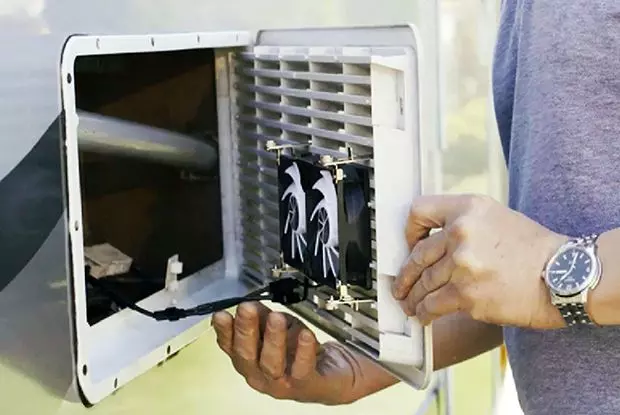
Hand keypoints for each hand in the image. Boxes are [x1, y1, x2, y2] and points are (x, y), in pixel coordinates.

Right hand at [212, 302, 386, 404]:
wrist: (333, 375)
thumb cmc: (300, 353)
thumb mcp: (278, 328)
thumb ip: (261, 317)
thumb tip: (248, 304)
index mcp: (250, 361)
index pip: (230, 346)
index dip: (224, 331)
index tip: (222, 315)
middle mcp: (261, 376)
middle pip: (247, 356)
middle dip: (246, 331)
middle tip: (247, 309)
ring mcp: (283, 385)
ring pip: (272, 364)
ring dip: (273, 339)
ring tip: (276, 318)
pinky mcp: (307, 386)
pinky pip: (302, 370)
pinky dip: (303, 351)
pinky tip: (304, 335)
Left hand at [392, 194, 567, 328]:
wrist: (562, 275)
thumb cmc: (533, 248)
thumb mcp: (496, 216)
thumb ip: (463, 222)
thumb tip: (431, 239)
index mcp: (468, 209)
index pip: (419, 210)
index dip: (409, 230)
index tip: (409, 244)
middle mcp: (461, 233)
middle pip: (417, 254)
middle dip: (406, 274)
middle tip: (401, 285)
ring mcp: (463, 265)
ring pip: (423, 283)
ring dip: (413, 297)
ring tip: (410, 304)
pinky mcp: (467, 295)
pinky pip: (433, 305)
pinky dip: (425, 312)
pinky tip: (424, 316)